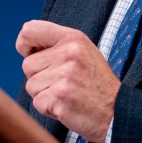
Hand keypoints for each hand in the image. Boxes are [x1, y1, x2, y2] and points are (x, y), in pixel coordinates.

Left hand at [16, 20, 119, 142]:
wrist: (117, 112)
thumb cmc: (97, 85)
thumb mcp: (83, 53)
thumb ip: (58, 46)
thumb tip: (27, 47)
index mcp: (73, 38)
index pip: (30, 30)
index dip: (24, 44)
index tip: (30, 54)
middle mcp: (68, 53)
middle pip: (28, 65)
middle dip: (40, 78)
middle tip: (64, 84)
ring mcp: (64, 74)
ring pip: (31, 85)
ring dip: (44, 94)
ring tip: (68, 95)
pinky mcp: (60, 96)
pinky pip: (37, 103)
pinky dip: (48, 109)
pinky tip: (67, 106)